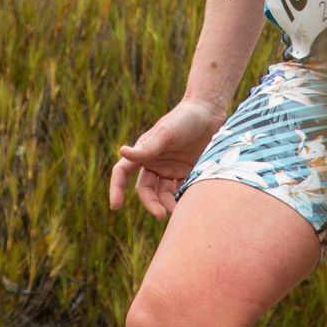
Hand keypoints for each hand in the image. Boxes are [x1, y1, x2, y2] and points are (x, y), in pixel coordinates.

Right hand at [108, 97, 225, 220]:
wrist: (210, 111)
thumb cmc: (185, 119)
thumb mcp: (166, 133)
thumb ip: (147, 148)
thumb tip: (121, 151)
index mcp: (144, 152)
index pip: (123, 172)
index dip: (116, 188)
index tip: (115, 206)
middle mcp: (155, 163)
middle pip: (146, 190)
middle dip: (151, 204)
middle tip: (162, 215)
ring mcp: (171, 169)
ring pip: (163, 194)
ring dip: (168, 204)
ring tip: (179, 211)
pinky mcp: (187, 173)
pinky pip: (181, 191)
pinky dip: (182, 199)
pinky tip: (190, 203)